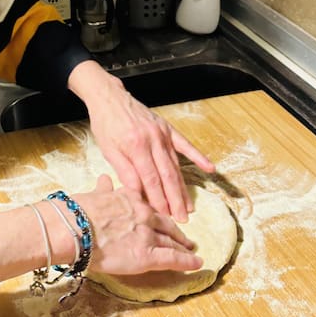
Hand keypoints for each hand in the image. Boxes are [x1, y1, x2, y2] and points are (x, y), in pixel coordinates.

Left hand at [67, 61, 214, 221]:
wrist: (110, 98)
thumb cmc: (106, 124)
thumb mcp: (108, 149)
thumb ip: (124, 170)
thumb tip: (136, 193)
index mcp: (136, 146)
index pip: (150, 179)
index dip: (159, 199)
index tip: (165, 216)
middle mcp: (153, 140)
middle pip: (167, 175)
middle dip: (175, 199)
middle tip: (182, 218)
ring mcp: (162, 134)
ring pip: (176, 165)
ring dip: (183, 187)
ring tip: (189, 206)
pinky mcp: (167, 128)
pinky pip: (185, 145)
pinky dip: (198, 157)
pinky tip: (209, 168)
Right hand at [77, 175, 202, 274]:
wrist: (74, 228)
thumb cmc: (77, 212)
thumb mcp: (94, 194)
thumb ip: (103, 189)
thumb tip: (104, 179)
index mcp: (131, 198)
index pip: (151, 208)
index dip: (159, 215)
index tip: (164, 219)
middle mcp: (144, 214)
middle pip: (166, 224)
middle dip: (176, 232)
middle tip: (186, 238)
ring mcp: (148, 235)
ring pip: (171, 241)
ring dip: (182, 247)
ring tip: (191, 251)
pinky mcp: (148, 255)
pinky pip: (172, 259)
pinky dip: (186, 262)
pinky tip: (196, 263)